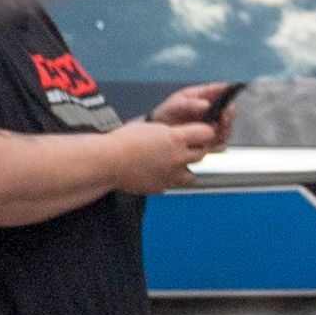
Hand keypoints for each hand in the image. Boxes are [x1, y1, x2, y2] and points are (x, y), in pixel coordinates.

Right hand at [98, 120, 215, 197]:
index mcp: (175, 139)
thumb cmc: (123, 142)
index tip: (203, 131)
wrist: (108, 161)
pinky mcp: (161, 187)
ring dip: (187, 169)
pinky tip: (157, 174)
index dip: (206, 131)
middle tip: (189, 146)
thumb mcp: (151, 127)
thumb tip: (178, 134)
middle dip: (197, 149)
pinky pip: (171, 185)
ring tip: (176, 164)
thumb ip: (169, 132)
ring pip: (192, 175)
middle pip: (202, 154)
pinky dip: (167, 180)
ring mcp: (171, 175)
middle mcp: (177, 157)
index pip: (207, 133)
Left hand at [150, 83, 241, 145]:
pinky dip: (217, 145)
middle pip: (230, 112)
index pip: (223, 90)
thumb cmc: (167, 114)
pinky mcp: (211, 142)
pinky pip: (221, 145)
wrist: (158, 134)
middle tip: (223, 116)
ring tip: (214, 129)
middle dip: (229, 114)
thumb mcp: (175, 106)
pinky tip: (208, 144)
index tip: (230, 93)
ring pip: (227, 130)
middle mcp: (214, 112)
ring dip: (224, 130)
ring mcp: (214, 127)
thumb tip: (206, 105)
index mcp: (206, 96)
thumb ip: (189, 104)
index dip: (229, 91)